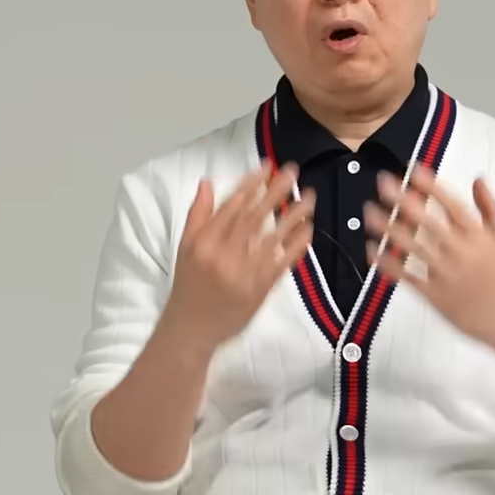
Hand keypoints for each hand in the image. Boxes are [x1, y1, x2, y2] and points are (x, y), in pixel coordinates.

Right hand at [162, 162, 315, 351]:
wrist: (192, 328)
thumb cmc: (189, 284)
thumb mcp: (185, 247)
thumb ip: (197, 214)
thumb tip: (208, 182)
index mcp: (205, 241)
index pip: (232, 205)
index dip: (251, 183)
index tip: (267, 166)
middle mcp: (225, 254)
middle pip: (255, 216)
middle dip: (275, 191)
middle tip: (293, 172)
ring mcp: (245, 272)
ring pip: (273, 237)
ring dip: (293, 215)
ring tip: (309, 196)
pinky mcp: (261, 288)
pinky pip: (283, 263)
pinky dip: (296, 245)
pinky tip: (309, 229)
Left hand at [364, 165, 494, 351]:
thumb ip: (490, 208)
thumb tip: (477, 178)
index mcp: (477, 236)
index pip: (451, 204)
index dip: (431, 186)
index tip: (412, 169)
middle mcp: (459, 252)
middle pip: (427, 222)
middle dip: (403, 200)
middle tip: (382, 182)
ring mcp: (444, 274)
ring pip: (412, 247)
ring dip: (389, 228)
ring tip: (369, 212)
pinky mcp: (434, 295)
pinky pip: (407, 277)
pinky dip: (388, 264)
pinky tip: (371, 250)